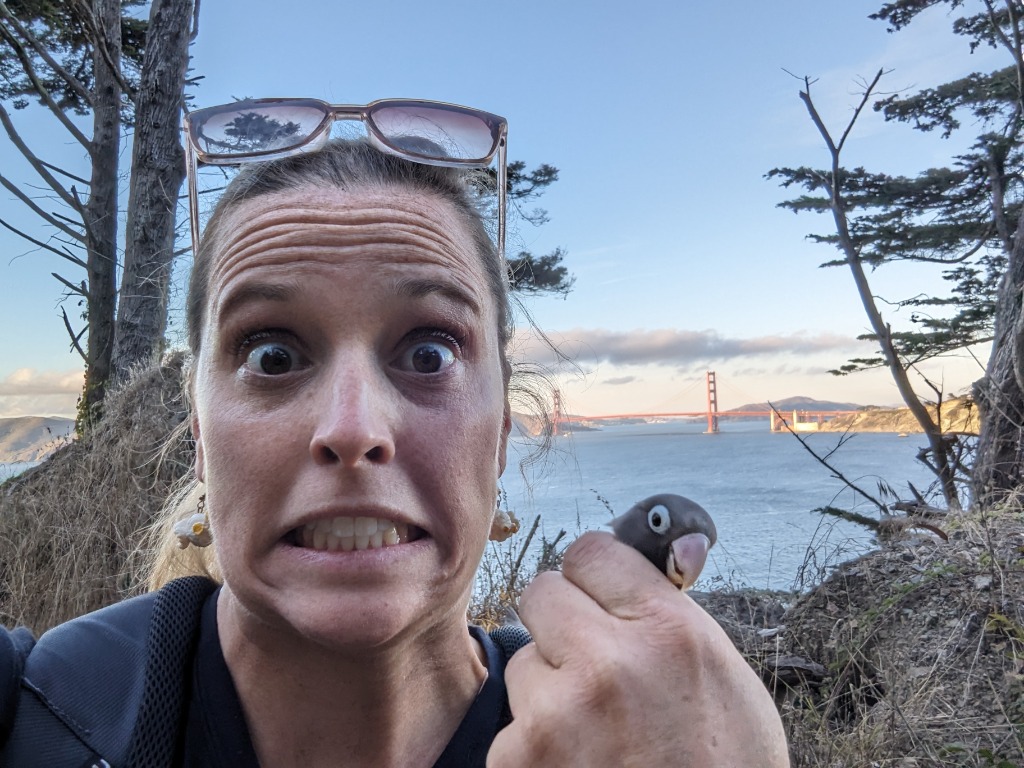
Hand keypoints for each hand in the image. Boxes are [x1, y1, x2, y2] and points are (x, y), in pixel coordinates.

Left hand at [487, 532, 788, 767]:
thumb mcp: (724, 677)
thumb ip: (675, 613)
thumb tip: (669, 548)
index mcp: (670, 633)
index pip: (593, 550)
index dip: (596, 575)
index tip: (600, 594)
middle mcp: (611, 663)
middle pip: (542, 592)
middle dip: (563, 622)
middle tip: (592, 661)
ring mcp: (558, 714)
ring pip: (524, 661)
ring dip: (548, 687)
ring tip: (595, 732)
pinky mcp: (519, 760)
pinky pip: (512, 723)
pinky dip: (533, 742)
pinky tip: (577, 765)